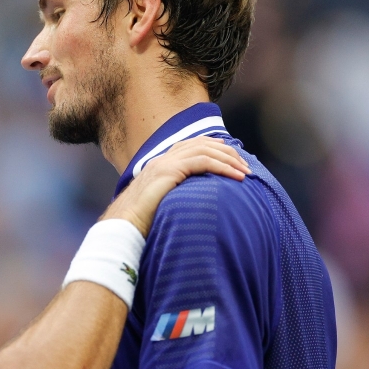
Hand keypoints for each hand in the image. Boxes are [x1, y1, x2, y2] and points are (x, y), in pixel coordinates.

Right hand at [100, 137, 249, 235]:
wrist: (123, 225)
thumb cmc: (141, 222)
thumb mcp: (162, 204)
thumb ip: (175, 197)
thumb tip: (193, 206)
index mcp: (160, 163)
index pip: (191, 145)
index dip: (214, 147)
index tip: (232, 157)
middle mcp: (162, 158)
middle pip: (201, 143)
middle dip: (227, 153)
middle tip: (245, 166)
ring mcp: (164, 162)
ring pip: (204, 150)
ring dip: (229, 160)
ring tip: (245, 172)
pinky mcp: (169, 171)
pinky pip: (202, 162)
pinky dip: (223, 167)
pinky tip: (236, 177)